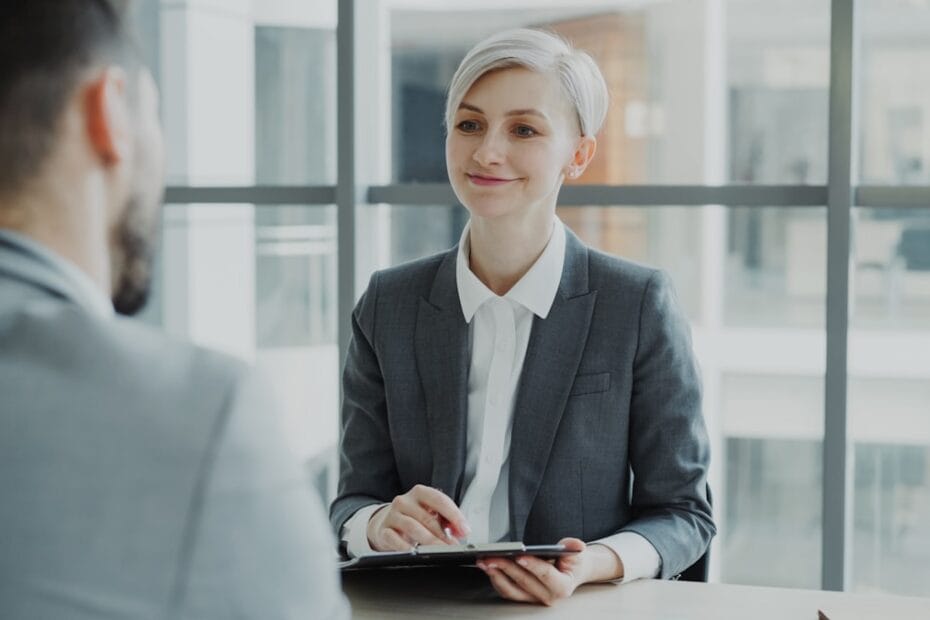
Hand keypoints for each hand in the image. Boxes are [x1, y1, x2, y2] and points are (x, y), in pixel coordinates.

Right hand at [367, 484, 470, 551]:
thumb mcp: (431, 514)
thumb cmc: (414, 518)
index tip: (465, 529)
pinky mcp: (383, 530)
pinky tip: (415, 552)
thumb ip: (448, 520)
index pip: (439, 500)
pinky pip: (394, 538)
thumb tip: (462, 531)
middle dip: (443, 534)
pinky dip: (405, 547)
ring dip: (429, 541)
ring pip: (412, 527)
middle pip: (427, 517)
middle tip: (454, 546)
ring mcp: (392, 515)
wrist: (387, 523)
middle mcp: (404, 501)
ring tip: (440, 551)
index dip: (454, 515)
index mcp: (420, 493)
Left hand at [477, 538, 591, 605]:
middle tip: (491, 556)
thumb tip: (575, 545)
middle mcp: (548, 596)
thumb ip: (573, 547)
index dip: (532, 565)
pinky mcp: (524, 597)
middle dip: (506, 567)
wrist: (572, 572)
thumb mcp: (577, 553)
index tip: (519, 555)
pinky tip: (488, 567)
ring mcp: (534, 599)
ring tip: (484, 562)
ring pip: (511, 590)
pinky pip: (507, 591)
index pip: (545, 575)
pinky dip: (496, 579)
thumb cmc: (572, 563)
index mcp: (562, 586)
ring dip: (495, 575)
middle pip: (524, 581)